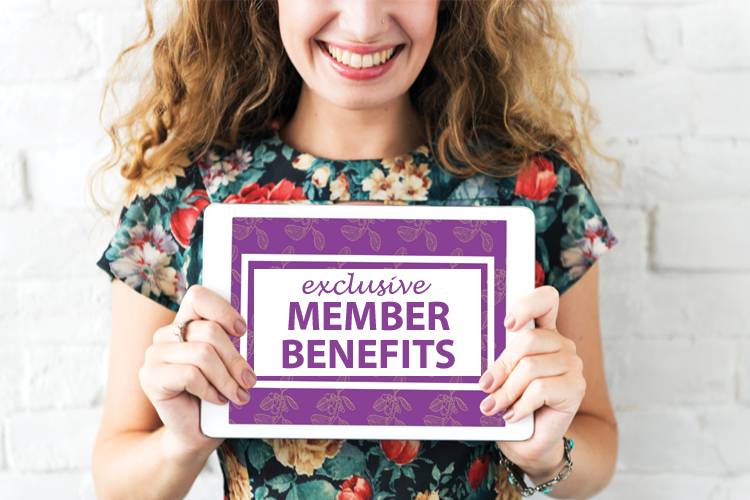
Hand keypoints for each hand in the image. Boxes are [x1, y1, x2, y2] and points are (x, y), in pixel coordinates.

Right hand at [138, 285, 255, 461]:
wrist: (195, 433)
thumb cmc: (216, 395)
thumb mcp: (227, 365)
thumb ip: (233, 344)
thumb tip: (258, 334)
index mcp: (185, 324)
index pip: (198, 296)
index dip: (222, 309)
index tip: (242, 331)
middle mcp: (166, 335)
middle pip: (209, 332)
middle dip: (235, 358)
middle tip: (250, 379)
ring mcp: (154, 355)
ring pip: (202, 354)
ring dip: (226, 378)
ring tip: (238, 395)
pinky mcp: (150, 377)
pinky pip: (189, 375)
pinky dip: (210, 389)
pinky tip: (217, 399)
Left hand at [478, 286, 584, 479]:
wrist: (529, 441)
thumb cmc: (511, 403)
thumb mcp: (501, 377)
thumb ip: (497, 359)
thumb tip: (482, 363)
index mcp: (542, 332)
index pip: (546, 299)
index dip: (527, 305)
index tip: (507, 324)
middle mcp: (560, 344)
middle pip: (528, 339)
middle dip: (501, 365)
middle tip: (485, 386)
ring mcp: (572, 365)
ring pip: (531, 367)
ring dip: (507, 391)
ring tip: (494, 407)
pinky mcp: (576, 388)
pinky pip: (541, 389)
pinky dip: (521, 405)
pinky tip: (513, 415)